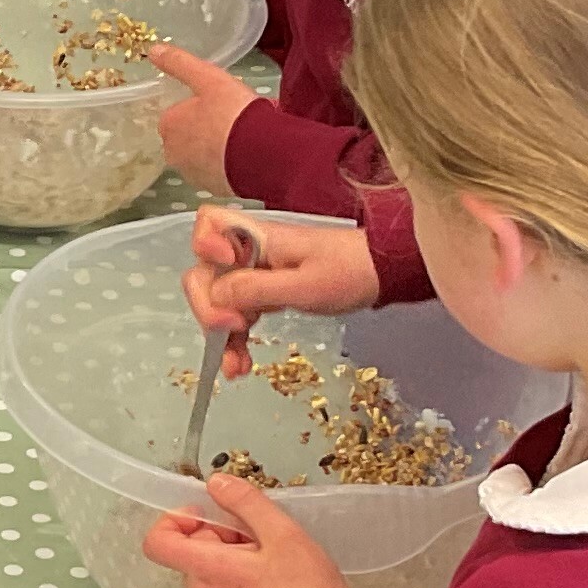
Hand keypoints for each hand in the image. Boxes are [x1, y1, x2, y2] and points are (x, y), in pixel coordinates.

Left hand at [141, 471, 364, 587]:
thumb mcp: (283, 533)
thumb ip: (245, 502)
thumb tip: (216, 483)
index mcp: (206, 570)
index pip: (157, 542)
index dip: (175, 519)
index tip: (208, 513)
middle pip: (192, 550)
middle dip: (223, 535)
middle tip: (264, 539)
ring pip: (211, 569)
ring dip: (236, 556)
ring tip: (275, 562)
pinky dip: (242, 577)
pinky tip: (276, 583)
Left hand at [148, 46, 258, 199]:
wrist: (261, 154)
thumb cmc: (233, 113)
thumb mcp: (208, 78)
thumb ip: (179, 63)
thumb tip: (153, 50)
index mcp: (168, 125)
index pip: (176, 114)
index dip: (198, 107)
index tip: (219, 104)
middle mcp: (173, 153)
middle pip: (187, 135)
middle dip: (205, 129)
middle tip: (233, 119)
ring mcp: (191, 174)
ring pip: (201, 155)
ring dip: (216, 147)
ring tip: (242, 137)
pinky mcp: (211, 188)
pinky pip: (216, 172)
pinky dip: (226, 164)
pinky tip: (244, 155)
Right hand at [186, 207, 381, 363]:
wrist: (383, 274)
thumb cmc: (349, 272)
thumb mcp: (305, 285)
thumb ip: (257, 288)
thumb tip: (216, 295)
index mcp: (258, 239)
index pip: (209, 223)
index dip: (204, 244)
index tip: (223, 270)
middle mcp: (250, 254)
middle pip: (206, 273)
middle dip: (210, 307)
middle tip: (233, 328)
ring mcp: (257, 274)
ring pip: (220, 301)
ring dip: (221, 334)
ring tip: (236, 365)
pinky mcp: (267, 293)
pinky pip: (239, 315)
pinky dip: (236, 341)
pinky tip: (241, 364)